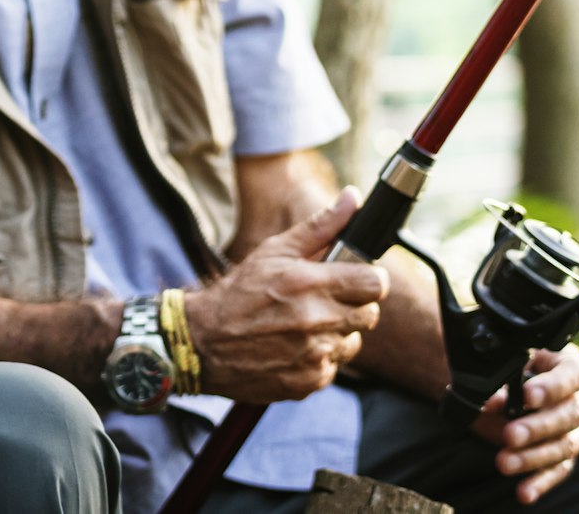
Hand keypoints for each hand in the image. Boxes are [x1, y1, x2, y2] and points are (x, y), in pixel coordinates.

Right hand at [187, 189, 389, 401]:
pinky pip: (334, 365)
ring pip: (353, 341)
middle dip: (352, 304)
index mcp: (309, 283)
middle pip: (370, 313)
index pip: (375, 283)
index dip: (369, 278)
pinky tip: (294, 345)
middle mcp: (316, 321)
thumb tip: (353, 198)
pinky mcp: (311, 381)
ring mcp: (315, 355)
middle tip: (324, 300)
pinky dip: (320, 356)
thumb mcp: (274, 251)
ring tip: (304, 324)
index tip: (355, 277)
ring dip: (337, 332)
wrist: (203, 342)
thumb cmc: (239, 292)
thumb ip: (321, 226)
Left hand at [471, 346, 578, 503]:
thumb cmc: (508, 365)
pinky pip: (557, 470)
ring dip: (532, 457)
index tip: (526, 395)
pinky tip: (524, 493)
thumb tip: (491, 399)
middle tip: (509, 434)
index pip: (572, 375)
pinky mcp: (563, 454)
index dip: (552, 386)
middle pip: (568, 415)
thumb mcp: (504, 364)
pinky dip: (540, 482)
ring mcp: (573, 429)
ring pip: (562, 446)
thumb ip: (500, 377)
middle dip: (537, 427)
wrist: (502, 381)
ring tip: (503, 462)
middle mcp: (577, 398)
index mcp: (566, 365)